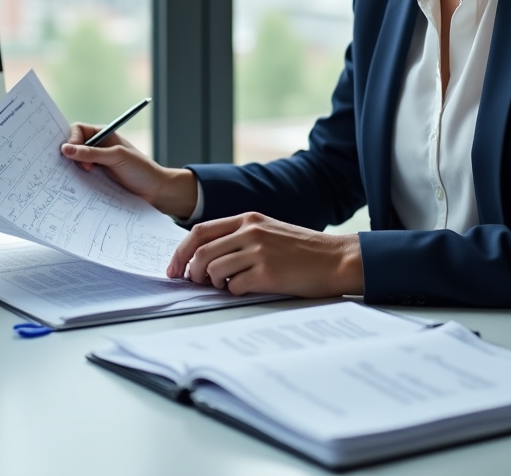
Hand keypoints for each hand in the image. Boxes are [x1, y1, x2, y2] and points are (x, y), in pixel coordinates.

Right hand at [61, 124, 197, 218]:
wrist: (155, 190)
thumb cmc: (140, 169)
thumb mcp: (116, 157)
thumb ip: (91, 153)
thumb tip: (65, 149)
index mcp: (104, 134)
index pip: (78, 129)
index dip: (72, 139)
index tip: (74, 153)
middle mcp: (98, 147)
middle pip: (73, 146)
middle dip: (71, 155)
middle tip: (84, 167)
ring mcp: (97, 162)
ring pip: (75, 162)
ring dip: (75, 168)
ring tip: (87, 174)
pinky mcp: (97, 178)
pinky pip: (81, 176)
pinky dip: (78, 179)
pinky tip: (83, 184)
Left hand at [166, 212, 363, 297]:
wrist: (335, 258)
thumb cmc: (302, 250)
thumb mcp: (269, 231)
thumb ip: (240, 237)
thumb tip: (206, 257)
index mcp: (248, 219)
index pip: (200, 231)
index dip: (181, 252)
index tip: (174, 268)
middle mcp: (250, 232)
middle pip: (201, 251)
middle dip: (191, 271)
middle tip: (195, 283)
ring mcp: (258, 252)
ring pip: (214, 270)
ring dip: (215, 283)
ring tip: (229, 285)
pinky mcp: (267, 273)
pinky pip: (234, 287)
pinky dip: (235, 292)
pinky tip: (249, 288)